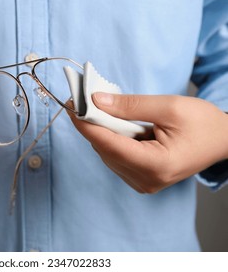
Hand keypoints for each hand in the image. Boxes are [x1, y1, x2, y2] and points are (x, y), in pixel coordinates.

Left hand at [68, 93, 227, 192]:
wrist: (223, 140)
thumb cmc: (204, 124)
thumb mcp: (169, 107)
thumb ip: (131, 105)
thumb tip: (97, 101)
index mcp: (156, 165)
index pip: (109, 145)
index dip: (87, 125)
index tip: (71, 107)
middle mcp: (146, 180)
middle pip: (105, 150)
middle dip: (92, 125)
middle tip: (82, 102)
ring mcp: (143, 183)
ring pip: (108, 155)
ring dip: (100, 132)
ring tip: (98, 110)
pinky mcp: (142, 179)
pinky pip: (116, 158)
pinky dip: (110, 140)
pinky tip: (114, 125)